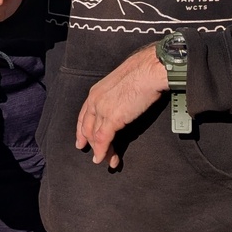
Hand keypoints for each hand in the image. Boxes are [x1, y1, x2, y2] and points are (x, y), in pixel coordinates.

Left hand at [75, 45, 169, 168]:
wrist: (149, 70)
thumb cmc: (142, 73)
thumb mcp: (121, 84)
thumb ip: (116, 96)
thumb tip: (122, 105)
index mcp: (96, 91)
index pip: (84, 115)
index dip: (81, 130)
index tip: (81, 141)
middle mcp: (95, 100)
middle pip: (87, 128)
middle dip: (91, 144)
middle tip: (97, 156)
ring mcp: (102, 109)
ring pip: (95, 136)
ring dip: (101, 151)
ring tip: (106, 161)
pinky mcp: (112, 118)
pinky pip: (103, 140)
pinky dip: (103, 152)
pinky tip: (106, 159)